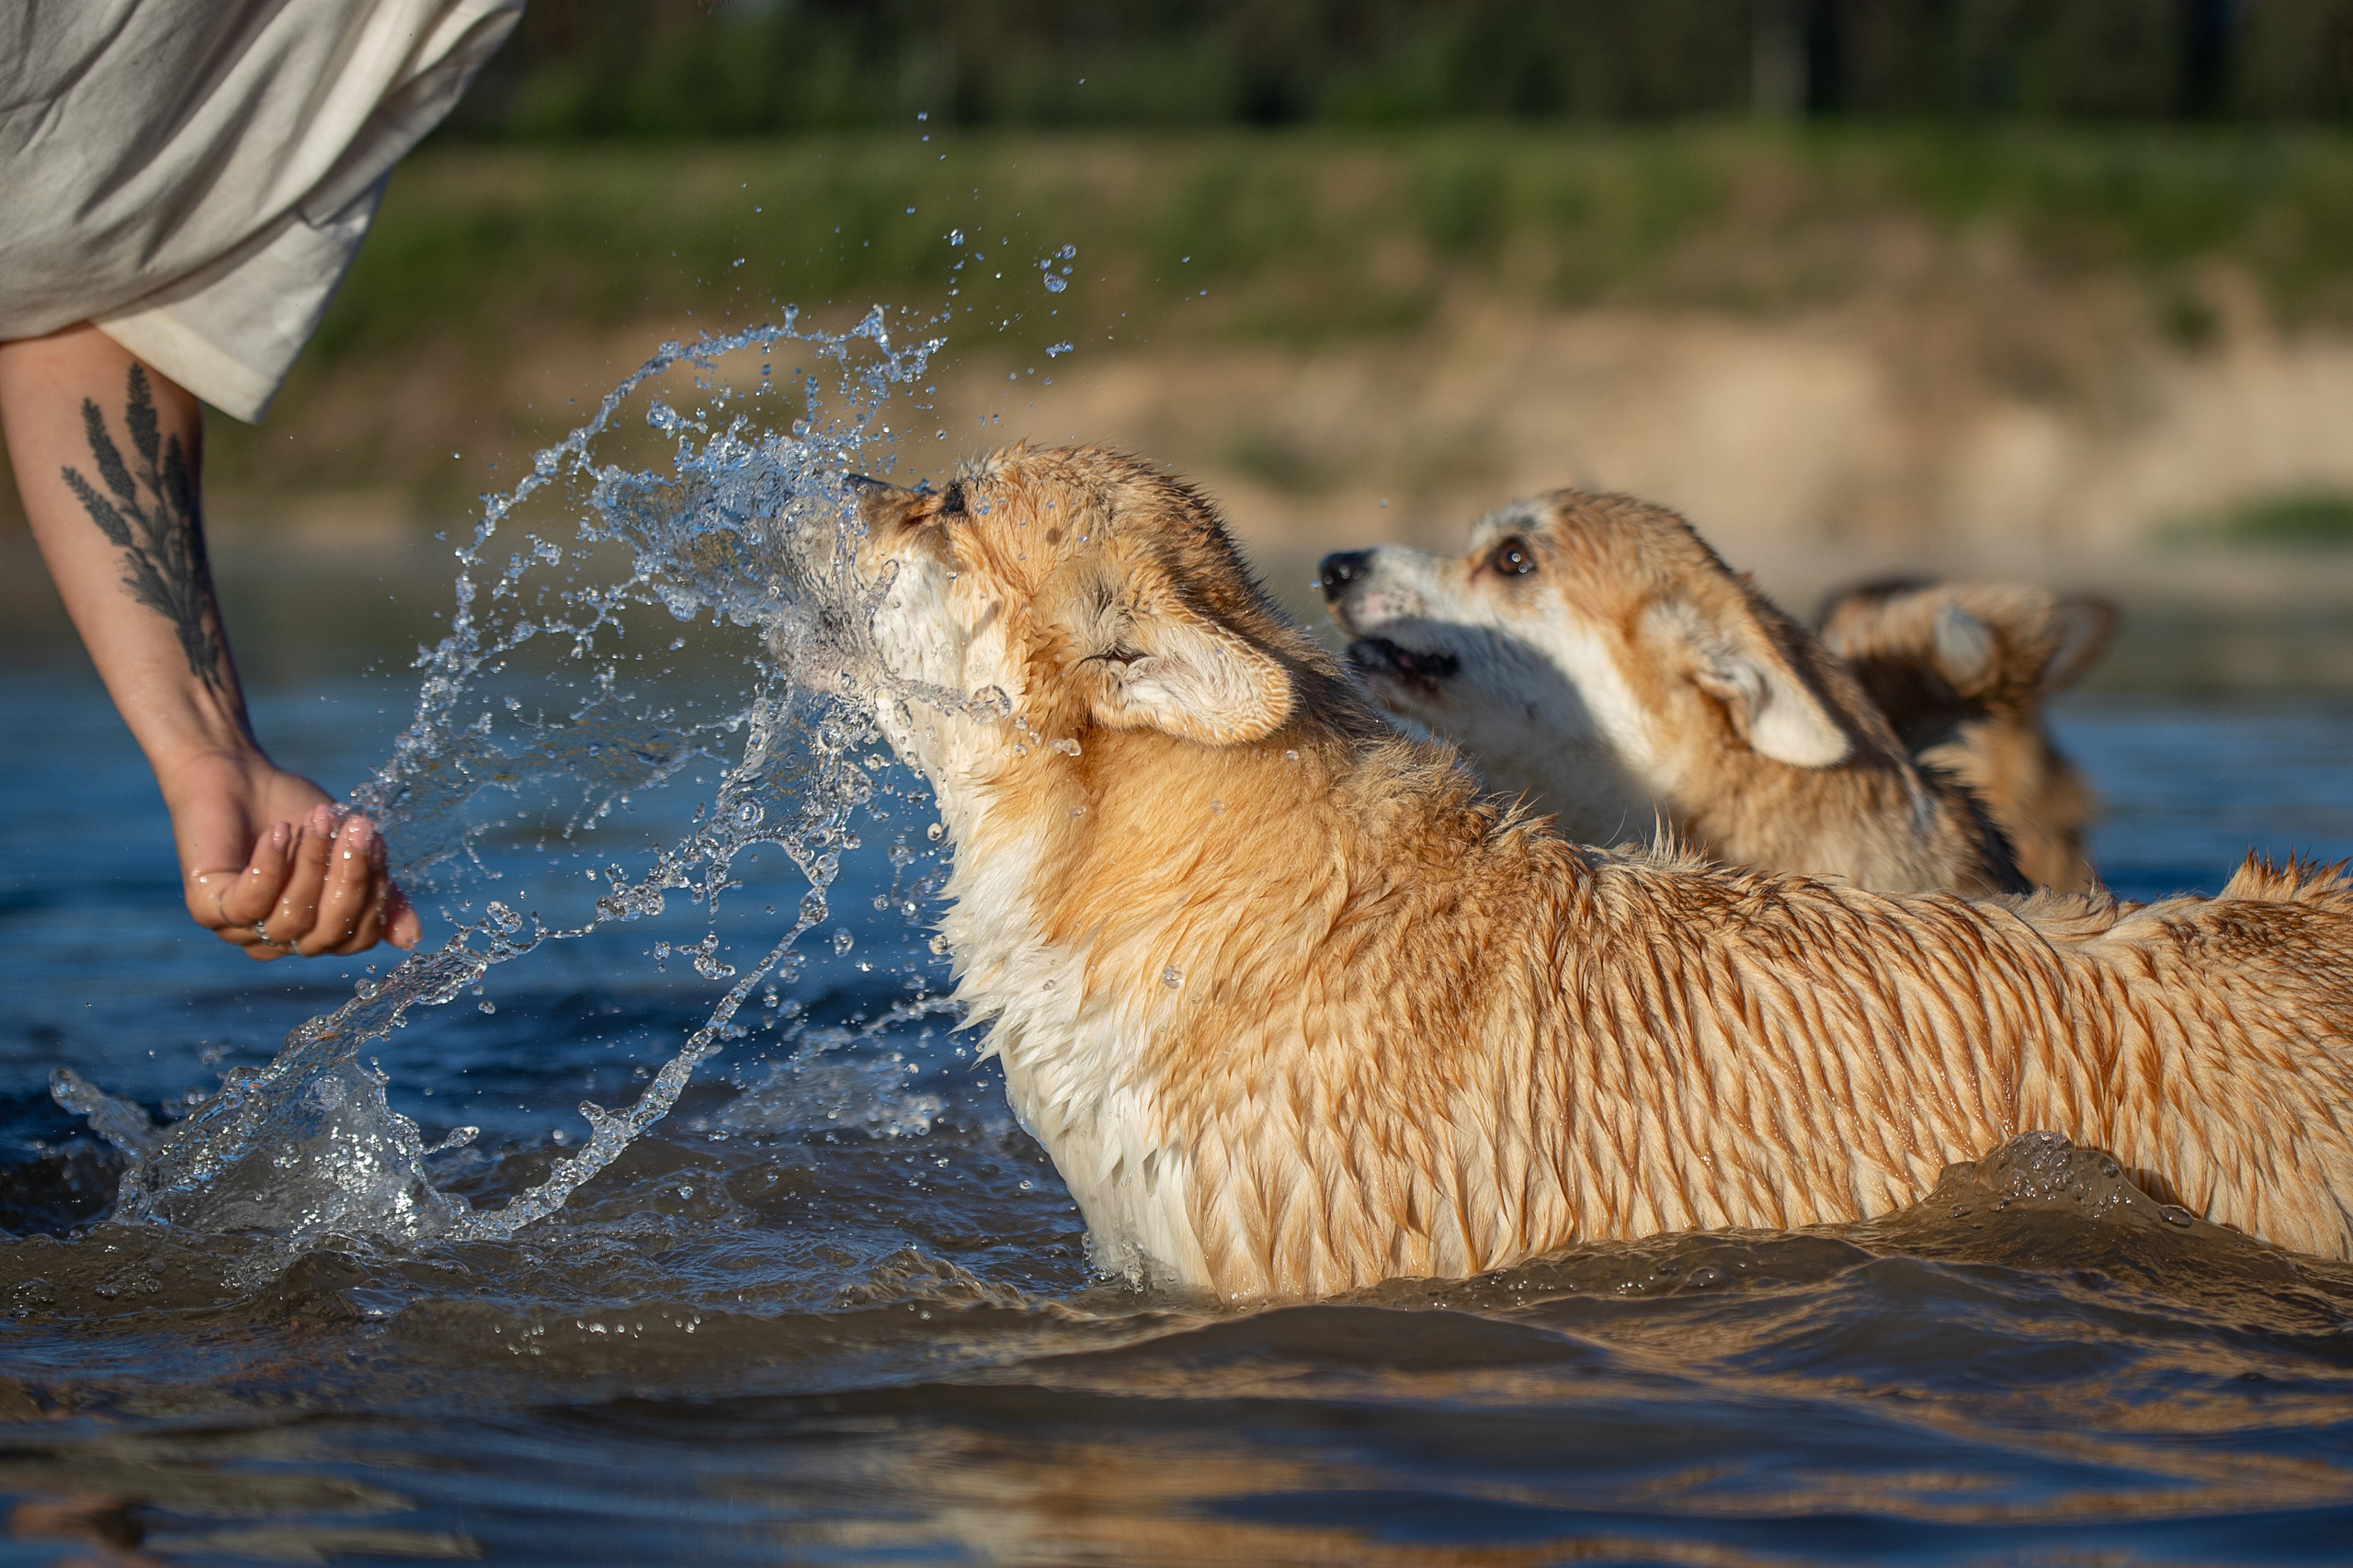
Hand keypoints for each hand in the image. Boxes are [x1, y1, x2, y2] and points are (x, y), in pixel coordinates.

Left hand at [161, 748, 420, 959]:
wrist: (233, 774)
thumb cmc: (293, 811)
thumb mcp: (344, 848)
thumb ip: (375, 889)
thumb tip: (411, 938)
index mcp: (314, 932)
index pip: (355, 938)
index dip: (373, 896)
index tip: (376, 842)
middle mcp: (278, 941)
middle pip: (325, 934)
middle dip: (348, 878)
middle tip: (357, 828)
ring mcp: (239, 930)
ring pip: (289, 919)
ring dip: (311, 862)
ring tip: (317, 818)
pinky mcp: (207, 908)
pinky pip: (248, 903)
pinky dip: (271, 866)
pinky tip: (280, 832)